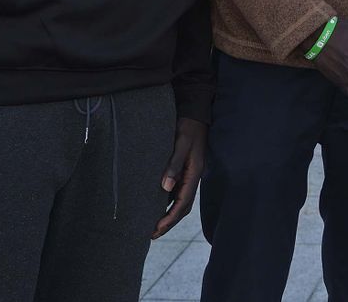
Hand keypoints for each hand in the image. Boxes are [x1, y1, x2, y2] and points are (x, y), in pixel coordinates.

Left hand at [152, 117, 206, 238]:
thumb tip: (165, 187)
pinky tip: (158, 205)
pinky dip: (169, 202)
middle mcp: (193, 177)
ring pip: (181, 201)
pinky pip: (178, 191)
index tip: (156, 230)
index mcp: (194, 173)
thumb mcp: (181, 143)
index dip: (169, 219)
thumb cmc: (188, 126)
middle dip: (169, 222)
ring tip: (153, 225)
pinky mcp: (185, 169)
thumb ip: (174, 164)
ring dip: (169, 214)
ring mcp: (190, 174)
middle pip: (183, 207)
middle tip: (152, 234)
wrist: (196, 112)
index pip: (183, 203)